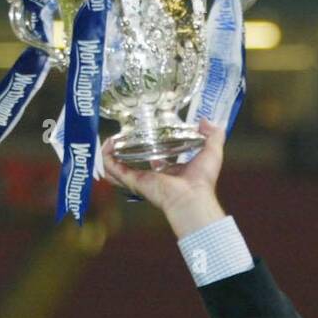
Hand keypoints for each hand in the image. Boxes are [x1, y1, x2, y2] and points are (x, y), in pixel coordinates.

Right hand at [101, 120, 226, 237]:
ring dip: (112, 152)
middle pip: (135, 160)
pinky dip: (107, 159)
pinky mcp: (134, 181)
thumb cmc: (202, 180)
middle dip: (126, 148)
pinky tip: (104, 145)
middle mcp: (155, 175)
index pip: (156, 156)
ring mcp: (143, 178)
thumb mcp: (212, 151)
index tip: (143, 132)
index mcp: (171, 170)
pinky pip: (114, 169)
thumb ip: (213, 135)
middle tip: (120, 133)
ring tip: (107, 138)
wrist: (192, 197)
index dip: (149, 144)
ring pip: (120, 165)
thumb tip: (206, 121)